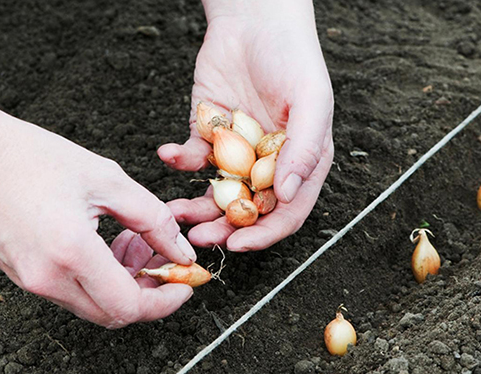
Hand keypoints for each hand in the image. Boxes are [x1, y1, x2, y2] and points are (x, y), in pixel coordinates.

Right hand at [0, 79, 196, 327]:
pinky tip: (103, 242)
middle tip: (159, 256)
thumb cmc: (32, 157)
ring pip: (91, 302)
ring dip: (121, 282)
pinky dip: (96, 277)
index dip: (165, 301)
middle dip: (147, 291)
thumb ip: (153, 218)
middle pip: (112, 313)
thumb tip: (181, 251)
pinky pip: (69, 291)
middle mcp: (46, 279)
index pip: (129, 307)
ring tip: (130, 239)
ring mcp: (28, 281)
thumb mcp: (106, 179)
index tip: (185, 284)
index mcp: (71, 253)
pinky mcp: (19, 275)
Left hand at [158, 0, 333, 250]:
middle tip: (199, 237)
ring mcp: (236, 151)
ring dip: (195, 206)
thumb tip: (287, 195)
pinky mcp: (208, 135)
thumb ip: (305, 149)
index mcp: (300, 163)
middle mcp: (268, 164)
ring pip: (216, 192)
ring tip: (173, 212)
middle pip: (247, 210)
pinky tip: (170, 154)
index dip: (263, 234)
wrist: (253, 20)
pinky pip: (192, 158)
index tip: (237, 244)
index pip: (286, 212)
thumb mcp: (311, 100)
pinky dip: (179, 160)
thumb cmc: (292, 56)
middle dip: (223, 227)